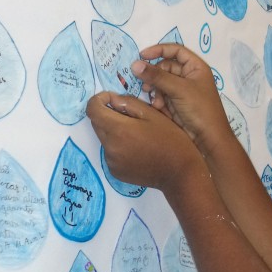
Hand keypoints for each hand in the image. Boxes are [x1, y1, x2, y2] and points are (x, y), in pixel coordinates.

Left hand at [86, 91, 202, 190]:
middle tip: (130, 117)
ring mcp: (111, 161)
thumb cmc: (171, 140)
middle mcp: (109, 146)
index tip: (111, 99)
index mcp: (118, 129)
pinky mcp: (115, 171)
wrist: (180, 173)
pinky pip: (111, 153)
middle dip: (107, 115)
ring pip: (104, 139)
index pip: (92, 109)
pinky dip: (119, 147)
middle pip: (97, 124)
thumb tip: (113, 100)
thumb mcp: (154, 114)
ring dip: (114, 132)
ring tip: (137, 136)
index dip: (99, 100)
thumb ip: (130, 103)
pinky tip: (138, 150)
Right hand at [130, 45, 230, 155]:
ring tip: (152, 97)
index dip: (159, 50)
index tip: (142, 55)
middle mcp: (189, 76)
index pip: (175, 50)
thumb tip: (135, 64)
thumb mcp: (179, 89)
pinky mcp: (175, 103)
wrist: (207, 138)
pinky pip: (161, 95)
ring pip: (161, 82)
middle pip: (165, 67)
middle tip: (144, 83)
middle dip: (154, 75)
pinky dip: (157, 100)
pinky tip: (158, 107)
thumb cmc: (200, 109)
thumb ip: (157, 76)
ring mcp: (181, 90)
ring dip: (155, 89)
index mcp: (196, 67)